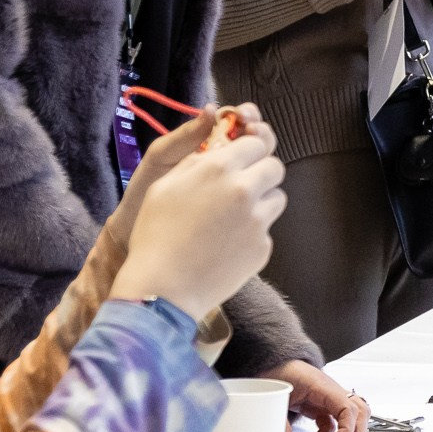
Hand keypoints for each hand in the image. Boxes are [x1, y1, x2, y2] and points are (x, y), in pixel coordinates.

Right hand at [110, 128, 287, 321]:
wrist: (164, 288)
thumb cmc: (156, 235)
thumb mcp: (165, 185)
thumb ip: (196, 161)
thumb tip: (217, 149)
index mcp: (218, 168)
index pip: (255, 143)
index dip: (248, 150)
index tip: (240, 160)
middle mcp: (244, 190)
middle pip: (274, 168)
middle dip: (261, 172)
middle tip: (243, 186)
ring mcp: (257, 221)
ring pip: (277, 198)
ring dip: (262, 201)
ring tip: (234, 216)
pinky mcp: (262, 248)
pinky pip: (266, 230)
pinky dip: (253, 233)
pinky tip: (228, 244)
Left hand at [268, 357, 370, 431]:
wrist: (271, 363)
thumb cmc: (277, 372)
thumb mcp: (275, 398)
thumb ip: (280, 424)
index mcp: (322, 386)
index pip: (348, 409)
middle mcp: (331, 392)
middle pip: (359, 413)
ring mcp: (329, 399)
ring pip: (353, 418)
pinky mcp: (322, 406)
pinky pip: (334, 423)